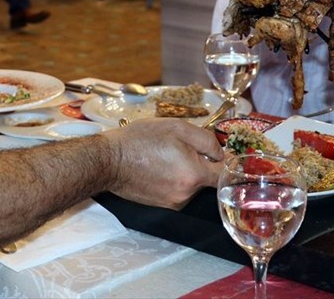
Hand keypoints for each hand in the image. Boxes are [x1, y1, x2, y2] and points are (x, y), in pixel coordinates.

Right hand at [102, 118, 222, 208]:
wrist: (109, 160)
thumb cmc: (141, 140)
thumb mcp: (177, 127)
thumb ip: (206, 140)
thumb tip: (221, 152)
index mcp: (194, 174)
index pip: (224, 173)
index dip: (225, 160)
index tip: (219, 150)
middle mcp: (186, 194)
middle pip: (205, 178)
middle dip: (199, 162)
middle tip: (180, 146)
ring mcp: (173, 202)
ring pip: (190, 184)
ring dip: (184, 171)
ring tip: (164, 155)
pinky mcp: (161, 204)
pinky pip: (176, 190)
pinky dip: (172, 179)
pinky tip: (156, 166)